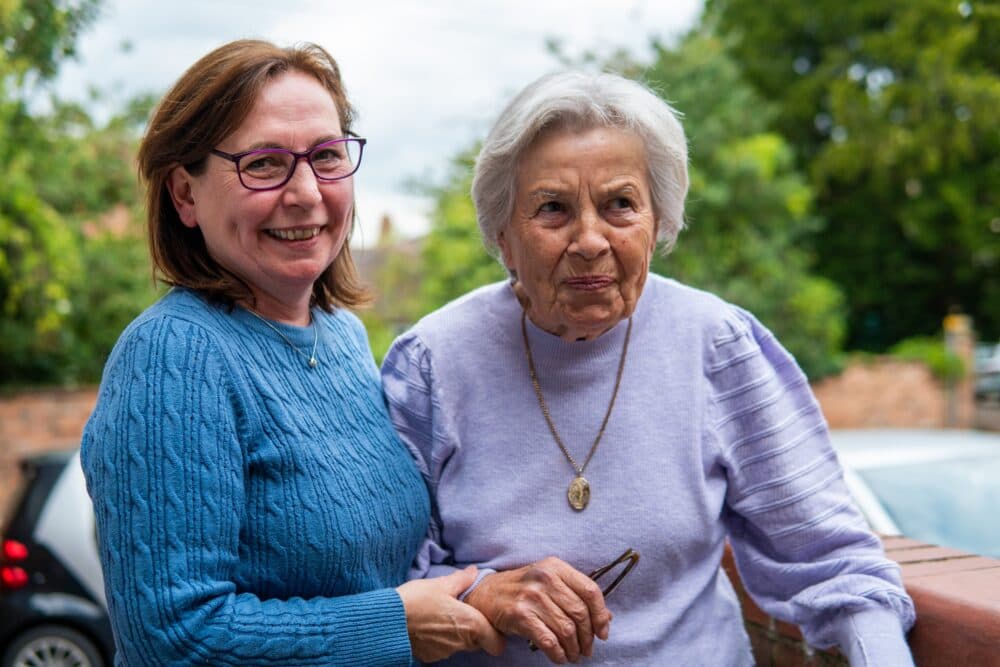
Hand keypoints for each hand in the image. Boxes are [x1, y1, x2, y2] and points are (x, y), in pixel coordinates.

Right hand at [397, 566, 505, 662]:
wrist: (388, 621)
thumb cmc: (416, 600)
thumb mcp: (440, 584)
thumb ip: (461, 579)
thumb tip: (474, 571)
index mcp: (470, 623)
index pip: (497, 644)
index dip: (496, 635)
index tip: (489, 623)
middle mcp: (461, 642)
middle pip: (479, 643)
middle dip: (475, 631)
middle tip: (464, 613)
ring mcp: (445, 652)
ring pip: (461, 645)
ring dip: (457, 634)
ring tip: (443, 616)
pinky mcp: (431, 656)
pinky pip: (444, 648)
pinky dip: (441, 639)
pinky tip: (430, 625)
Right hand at [465, 557, 610, 663]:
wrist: (485, 594)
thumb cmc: (522, 589)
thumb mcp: (549, 583)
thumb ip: (576, 596)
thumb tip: (606, 618)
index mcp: (555, 567)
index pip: (590, 590)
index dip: (600, 615)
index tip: (603, 633)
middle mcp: (545, 578)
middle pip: (580, 613)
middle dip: (588, 637)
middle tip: (587, 650)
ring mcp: (531, 596)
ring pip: (566, 629)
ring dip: (574, 649)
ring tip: (574, 656)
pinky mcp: (520, 615)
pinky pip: (548, 640)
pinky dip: (558, 653)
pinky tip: (560, 657)